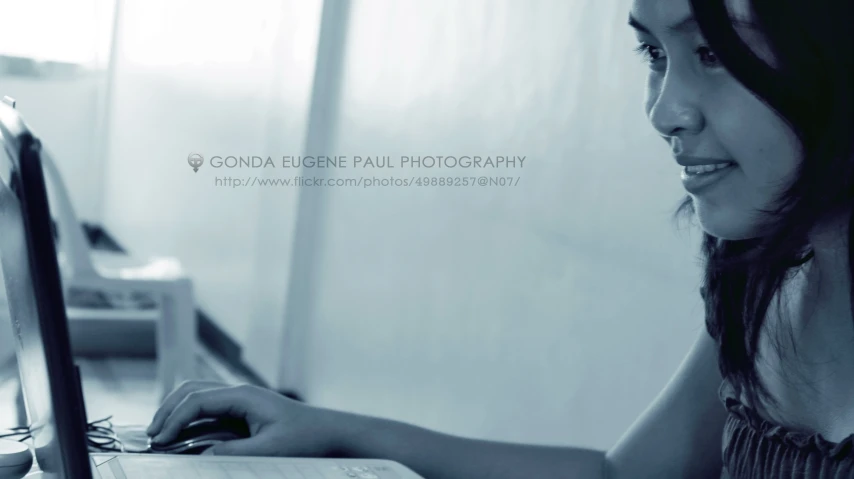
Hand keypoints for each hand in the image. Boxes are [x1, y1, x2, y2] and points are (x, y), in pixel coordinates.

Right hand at [145, 381, 357, 456]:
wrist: (329, 433)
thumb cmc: (305, 438)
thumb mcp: (270, 450)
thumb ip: (233, 452)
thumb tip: (201, 455)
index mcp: (244, 395)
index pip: (198, 400)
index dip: (174, 419)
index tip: (159, 440)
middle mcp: (240, 392)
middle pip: (192, 390)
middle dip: (168, 409)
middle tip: (150, 435)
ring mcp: (241, 399)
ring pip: (199, 395)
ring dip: (177, 411)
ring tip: (160, 434)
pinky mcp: (244, 410)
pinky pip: (209, 408)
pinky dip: (190, 418)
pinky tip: (181, 435)